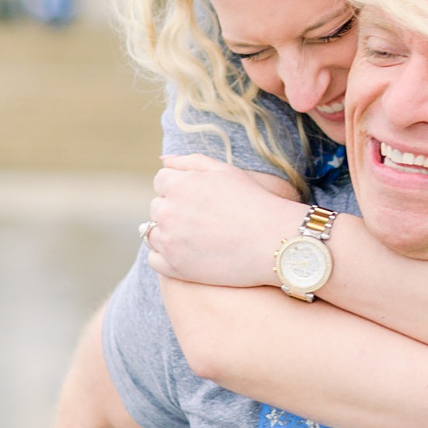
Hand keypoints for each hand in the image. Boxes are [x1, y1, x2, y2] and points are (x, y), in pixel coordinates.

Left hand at [147, 155, 302, 288]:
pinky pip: (155, 259)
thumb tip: (163, 160)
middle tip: (205, 218)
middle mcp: (168, 211)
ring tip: (199, 236)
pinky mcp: (174, 267)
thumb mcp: (226, 171)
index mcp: (179, 184)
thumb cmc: (255, 202)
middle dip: (175, 209)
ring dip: (169, 232)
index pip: (162, 181)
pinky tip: (190, 252)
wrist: (275, 241)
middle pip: (157, 207)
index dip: (182, 187)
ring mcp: (169, 241)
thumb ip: (191, 161)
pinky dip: (167, 255)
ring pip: (153, 233)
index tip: (202, 198)